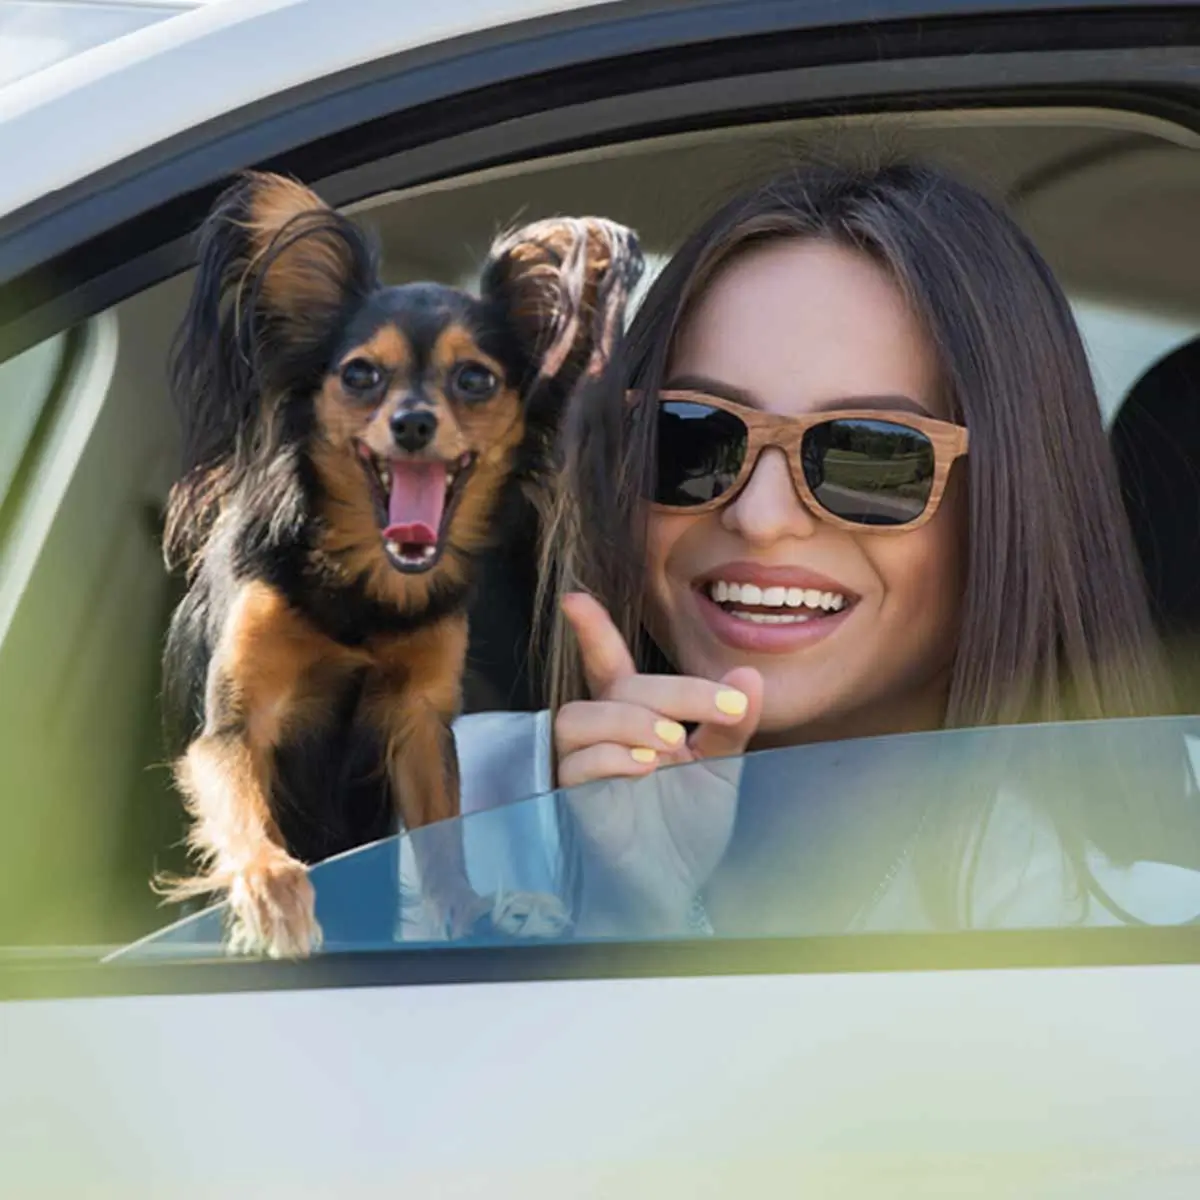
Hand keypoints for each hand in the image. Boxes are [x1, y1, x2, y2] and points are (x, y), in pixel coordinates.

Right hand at [554, 593, 762, 931]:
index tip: (575, 598)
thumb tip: (749, 673)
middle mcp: (602, 735)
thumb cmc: (688, 825)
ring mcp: (581, 768)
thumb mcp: (721, 767)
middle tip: (723, 710)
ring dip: (631, 720)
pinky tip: (646, 768)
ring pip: (580, 717)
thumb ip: (729, 722)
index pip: (608, 665)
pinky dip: (611, 758)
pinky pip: (575, 765)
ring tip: (674, 744)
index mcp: (632, 717)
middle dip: (671, 691)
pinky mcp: (572, 802)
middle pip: (616, 687)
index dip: (591, 631)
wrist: (678, 886)